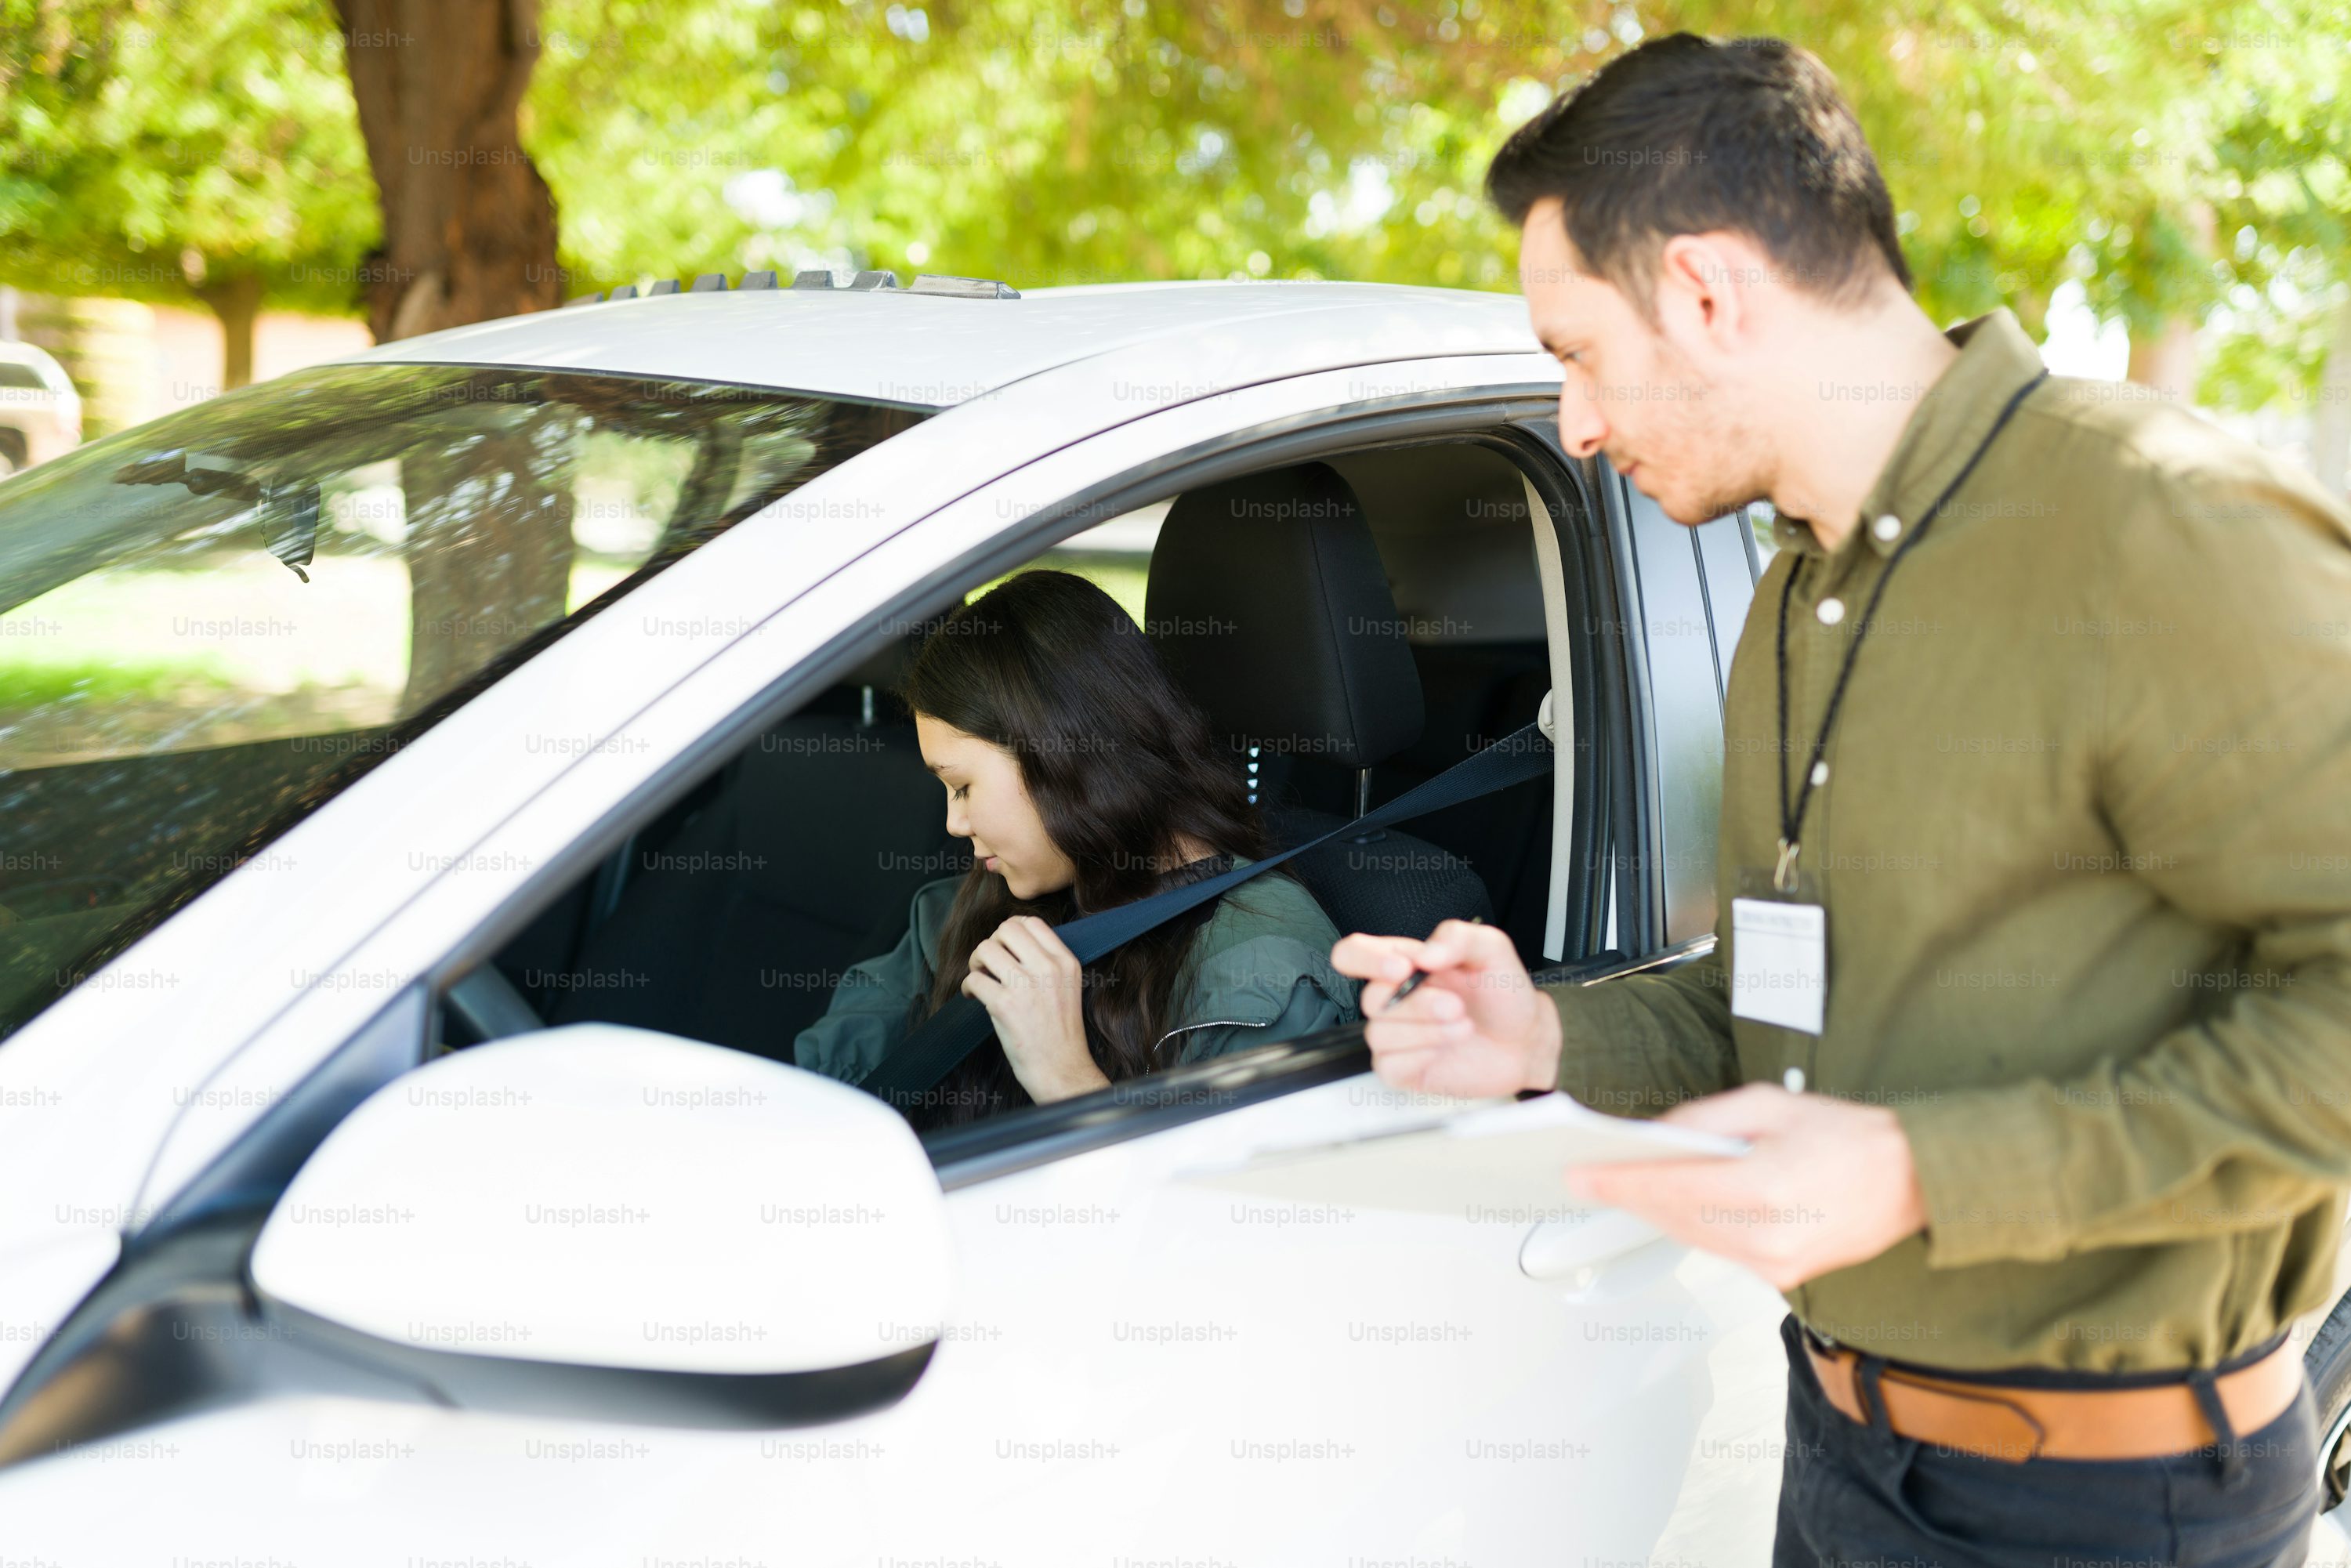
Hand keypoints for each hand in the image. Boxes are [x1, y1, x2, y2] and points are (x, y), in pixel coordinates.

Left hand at [962, 915, 1107, 1102]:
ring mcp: (1025, 986)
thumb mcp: (1067, 986)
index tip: (1005, 946)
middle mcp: (1047, 968)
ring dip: (976, 962)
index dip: (1011, 930)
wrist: (1061, 1068)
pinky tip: (974, 996)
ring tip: (981, 977)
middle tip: (989, 962)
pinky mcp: (1004, 1005)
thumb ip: (1047, 963)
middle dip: (992, 942)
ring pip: (985, 949)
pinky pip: (974, 979)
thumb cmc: (1061, 1032)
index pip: (1032, 923)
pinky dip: (968, 987)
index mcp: (1065, 961)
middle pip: (1006, 929)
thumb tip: (1012, 943)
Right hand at [1331, 919, 1561, 1098]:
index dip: (1365, 959)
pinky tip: (1446, 1049)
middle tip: (1455, 1005)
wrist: (1526, 1040)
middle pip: (1370, 999)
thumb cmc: (1503, 995)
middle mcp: (1395, 997)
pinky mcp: (1404, 1068)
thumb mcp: (1492, 951)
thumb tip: (1425, 953)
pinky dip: (1421, 1056)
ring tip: (1463, 1026)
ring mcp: (1397, 1035)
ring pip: (1379, 1034)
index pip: (1353, 953)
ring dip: (1426, 1031)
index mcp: (1405, 963)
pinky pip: (1389, 1065)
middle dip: (1416, 1004)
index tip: (1402, 968)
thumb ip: (1458, 938)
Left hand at [1566, 1083, 1925, 1288]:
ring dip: (1655, 1214)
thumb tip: (1660, 1135)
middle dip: (1628, 1197)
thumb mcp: (1771, 1105)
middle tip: (1588, 1179)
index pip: (1669, 1187)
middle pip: (1672, 1217)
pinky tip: (1672, 1208)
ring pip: (1690, 1238)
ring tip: (1622, 1190)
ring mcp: (1775, 1264)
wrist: (1913, 1180)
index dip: (1618, 1182)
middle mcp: (1767, 1236)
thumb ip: (1707, 1119)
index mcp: (1765, 1188)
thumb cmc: (1850, 1137)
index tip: (1581, 1176)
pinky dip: (1690, 1228)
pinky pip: (1718, 1251)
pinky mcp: (1782, 1277)